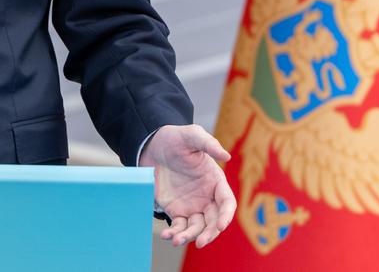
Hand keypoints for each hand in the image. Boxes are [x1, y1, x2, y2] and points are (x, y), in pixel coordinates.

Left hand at [140, 124, 235, 248]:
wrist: (151, 145)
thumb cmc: (175, 138)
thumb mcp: (191, 135)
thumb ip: (208, 143)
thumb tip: (227, 155)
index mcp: (216, 181)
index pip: (227, 203)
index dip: (226, 216)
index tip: (220, 226)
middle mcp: (207, 197)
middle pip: (213, 221)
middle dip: (209, 234)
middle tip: (200, 242)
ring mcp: (192, 205)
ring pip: (196, 228)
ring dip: (189, 237)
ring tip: (176, 240)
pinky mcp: (176, 210)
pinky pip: (179, 226)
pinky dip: (174, 233)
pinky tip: (167, 235)